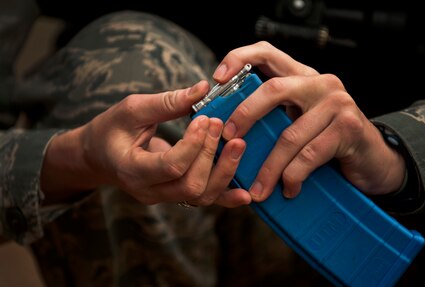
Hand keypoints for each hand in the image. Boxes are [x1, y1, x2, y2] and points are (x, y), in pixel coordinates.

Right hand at [41, 81, 249, 206]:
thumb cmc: (111, 129)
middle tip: (219, 124)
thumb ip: (167, 102)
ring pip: (201, 197)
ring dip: (224, 172)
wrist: (101, 156)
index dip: (193, 145)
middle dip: (211, 155)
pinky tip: (245, 192)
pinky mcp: (175, 195)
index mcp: (131, 169)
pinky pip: (204, 200)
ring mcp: (163, 197)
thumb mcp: (132, 109)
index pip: (170, 166)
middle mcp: (148, 191)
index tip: (205, 119)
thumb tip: (203, 89)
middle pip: (191, 186)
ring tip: (238, 144)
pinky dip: (226, 196)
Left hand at [212, 41, 405, 200]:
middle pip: (273, 90)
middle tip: (228, 139)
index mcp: (301, 77)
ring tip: (257, 188)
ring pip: (289, 135)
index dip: (240, 58)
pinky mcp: (348, 127)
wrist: (373, 160)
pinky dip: (293, 176)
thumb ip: (272, 118)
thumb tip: (227, 134)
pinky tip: (289, 189)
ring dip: (268, 167)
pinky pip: (309, 155)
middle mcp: (320, 83)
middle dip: (245, 115)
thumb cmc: (327, 142)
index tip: (217, 77)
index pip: (267, 53)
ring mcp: (336, 103)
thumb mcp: (297, 123)